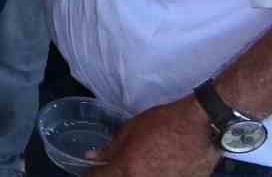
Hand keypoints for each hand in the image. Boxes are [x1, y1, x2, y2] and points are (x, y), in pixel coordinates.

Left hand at [89, 98, 219, 176]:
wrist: (202, 127)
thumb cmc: (165, 123)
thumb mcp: (131, 129)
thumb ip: (110, 148)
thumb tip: (92, 157)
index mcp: (128, 168)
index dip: (95, 172)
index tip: (97, 168)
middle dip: (119, 173)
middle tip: (125, 163)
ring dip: (139, 174)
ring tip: (147, 162)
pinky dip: (159, 175)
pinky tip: (163, 166)